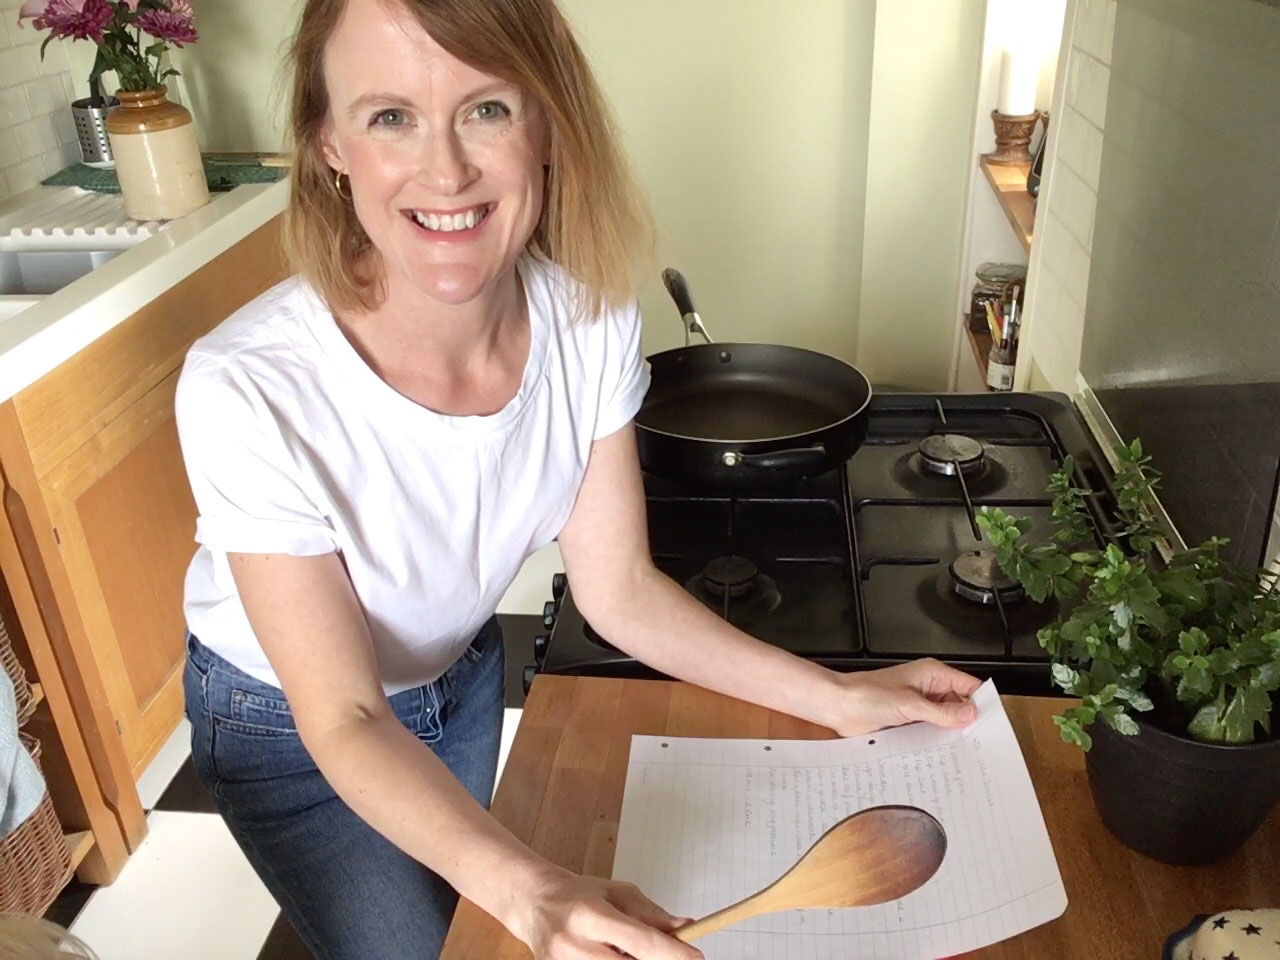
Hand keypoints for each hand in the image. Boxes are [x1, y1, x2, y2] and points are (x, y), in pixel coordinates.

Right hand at [515, 866, 702, 959]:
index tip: (696, 956)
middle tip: (670, 954)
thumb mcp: (617, 892)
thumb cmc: (579, 895)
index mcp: (591, 916)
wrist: (534, 905)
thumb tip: (686, 929)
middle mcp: (576, 947)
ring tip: (625, 948)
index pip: (641, 942)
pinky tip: (614, 955)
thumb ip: (652, 913)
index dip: (674, 953)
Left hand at [826, 659, 982, 736]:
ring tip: (960, 749)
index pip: (968, 686)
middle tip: (977, 741)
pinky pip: (928, 728)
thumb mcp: (910, 705)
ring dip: (949, 731)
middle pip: (958, 704)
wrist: (838, 706)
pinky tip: (939, 751)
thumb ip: (941, 712)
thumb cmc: (866, 695)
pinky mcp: (907, 718)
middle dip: (966, 721)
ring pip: (944, 718)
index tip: (990, 722)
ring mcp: (917, 703)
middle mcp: (926, 687)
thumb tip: (970, 714)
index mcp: (931, 674)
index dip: (980, 702)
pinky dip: (934, 738)